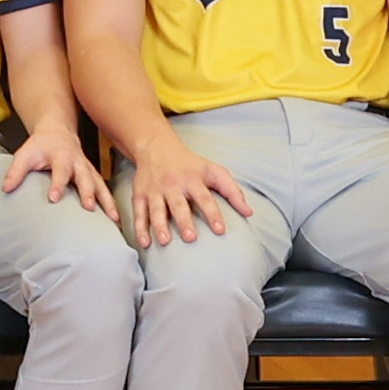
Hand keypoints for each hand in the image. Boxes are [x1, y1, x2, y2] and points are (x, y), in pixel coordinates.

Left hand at [2, 128, 110, 215]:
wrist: (57, 132)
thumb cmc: (40, 145)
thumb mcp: (24, 154)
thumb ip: (16, 171)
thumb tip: (5, 189)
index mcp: (61, 155)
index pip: (60, 171)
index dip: (57, 184)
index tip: (54, 198)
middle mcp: (78, 162)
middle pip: (85, 177)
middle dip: (87, 192)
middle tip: (88, 208)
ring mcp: (88, 169)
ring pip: (100, 185)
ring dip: (107, 201)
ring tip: (114, 218)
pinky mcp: (93, 175)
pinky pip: (104, 190)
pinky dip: (111, 203)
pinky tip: (116, 219)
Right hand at [122, 137, 254, 248]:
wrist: (156, 147)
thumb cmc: (190, 164)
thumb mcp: (213, 171)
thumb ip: (232, 191)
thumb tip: (249, 213)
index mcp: (193, 179)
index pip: (205, 198)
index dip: (213, 214)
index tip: (220, 230)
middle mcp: (173, 185)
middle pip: (179, 205)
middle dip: (184, 221)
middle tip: (190, 238)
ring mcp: (155, 190)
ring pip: (157, 210)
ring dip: (159, 226)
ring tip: (165, 241)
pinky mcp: (140, 195)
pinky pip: (139, 213)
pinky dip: (139, 228)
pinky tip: (144, 243)